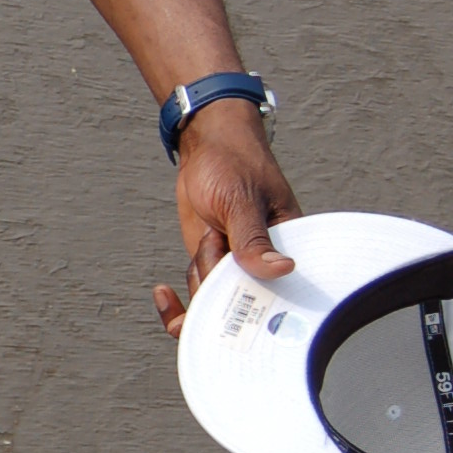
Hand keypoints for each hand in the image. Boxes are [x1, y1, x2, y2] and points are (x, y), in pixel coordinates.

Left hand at [152, 100, 300, 340]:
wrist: (206, 146)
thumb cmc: (234, 163)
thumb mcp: (241, 200)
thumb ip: (253, 239)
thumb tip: (282, 269)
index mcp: (290, 248)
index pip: (282, 295)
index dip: (256, 306)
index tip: (233, 288)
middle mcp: (265, 264)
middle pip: (241, 305)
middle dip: (217, 282)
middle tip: (215, 237)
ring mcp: (236, 267)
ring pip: (214, 301)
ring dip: (200, 274)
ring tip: (209, 231)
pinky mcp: (213, 264)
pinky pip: (199, 293)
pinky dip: (180, 300)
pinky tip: (162, 294)